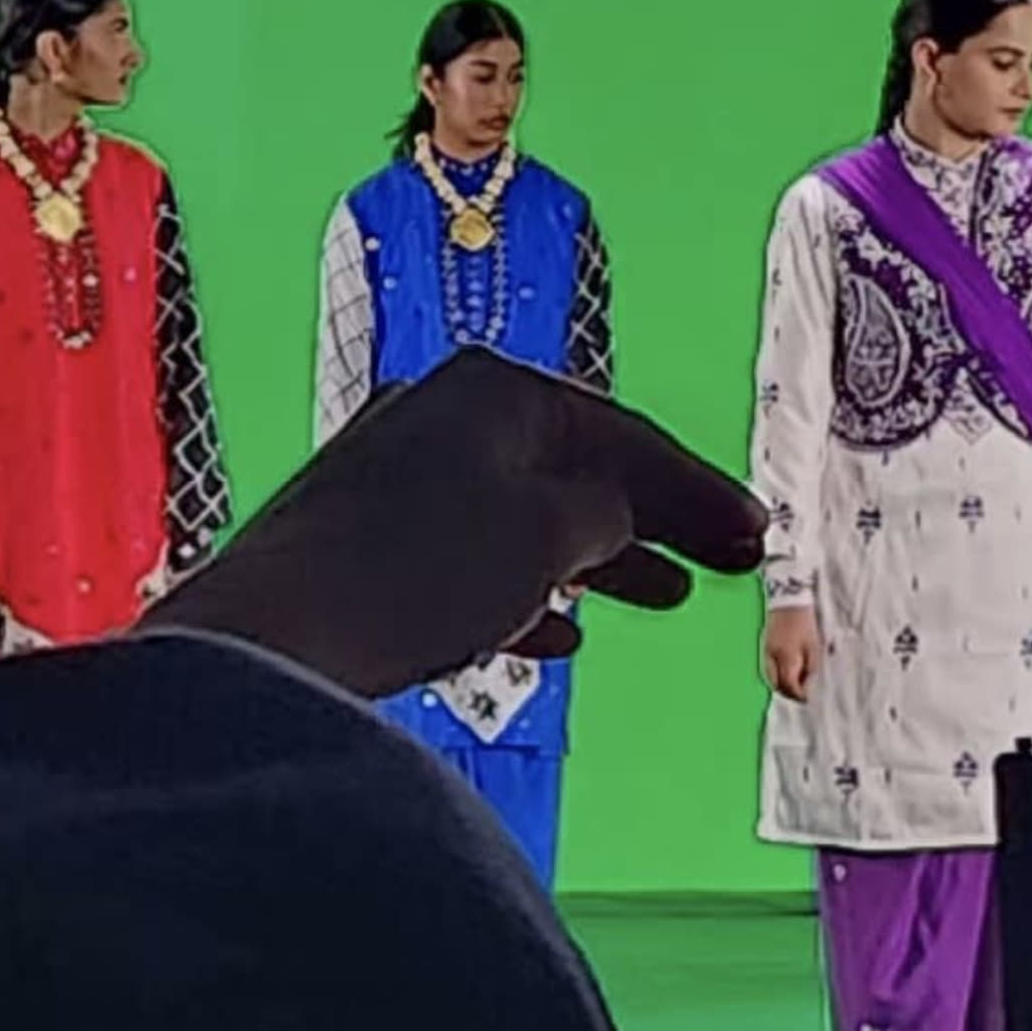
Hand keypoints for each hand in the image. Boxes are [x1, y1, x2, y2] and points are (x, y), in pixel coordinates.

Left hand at [152, 348, 767, 698]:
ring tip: (661, 596)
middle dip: (655, 518)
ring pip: (523, 512)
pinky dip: (524, 588)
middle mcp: (444, 415)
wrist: (275, 639)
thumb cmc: (422, 569)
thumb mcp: (550, 533)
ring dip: (596, 556)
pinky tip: (559, 637)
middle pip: (574, 466)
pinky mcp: (365, 543)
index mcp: (495, 391)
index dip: (697, 490)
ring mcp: (398, 476)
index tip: (756, 538)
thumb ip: (608, 511)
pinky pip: (470, 557)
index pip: (622, 434)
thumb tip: (620, 511)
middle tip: (727, 563)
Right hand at [764, 609, 822, 702]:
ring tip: (792, 687)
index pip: (789, 685)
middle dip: (787, 693)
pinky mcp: (762, 646)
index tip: (807, 699)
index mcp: (786, 657)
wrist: (788, 599)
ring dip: (779, 685)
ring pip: (769, 677)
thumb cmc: (804, 622)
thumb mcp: (814, 645)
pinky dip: (773, 675)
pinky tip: (782, 674)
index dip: (798, 694)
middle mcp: (772, 657)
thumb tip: (808, 686)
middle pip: (776, 684)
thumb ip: (811, 667)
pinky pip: (766, 668)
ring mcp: (764, 651)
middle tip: (799, 695)